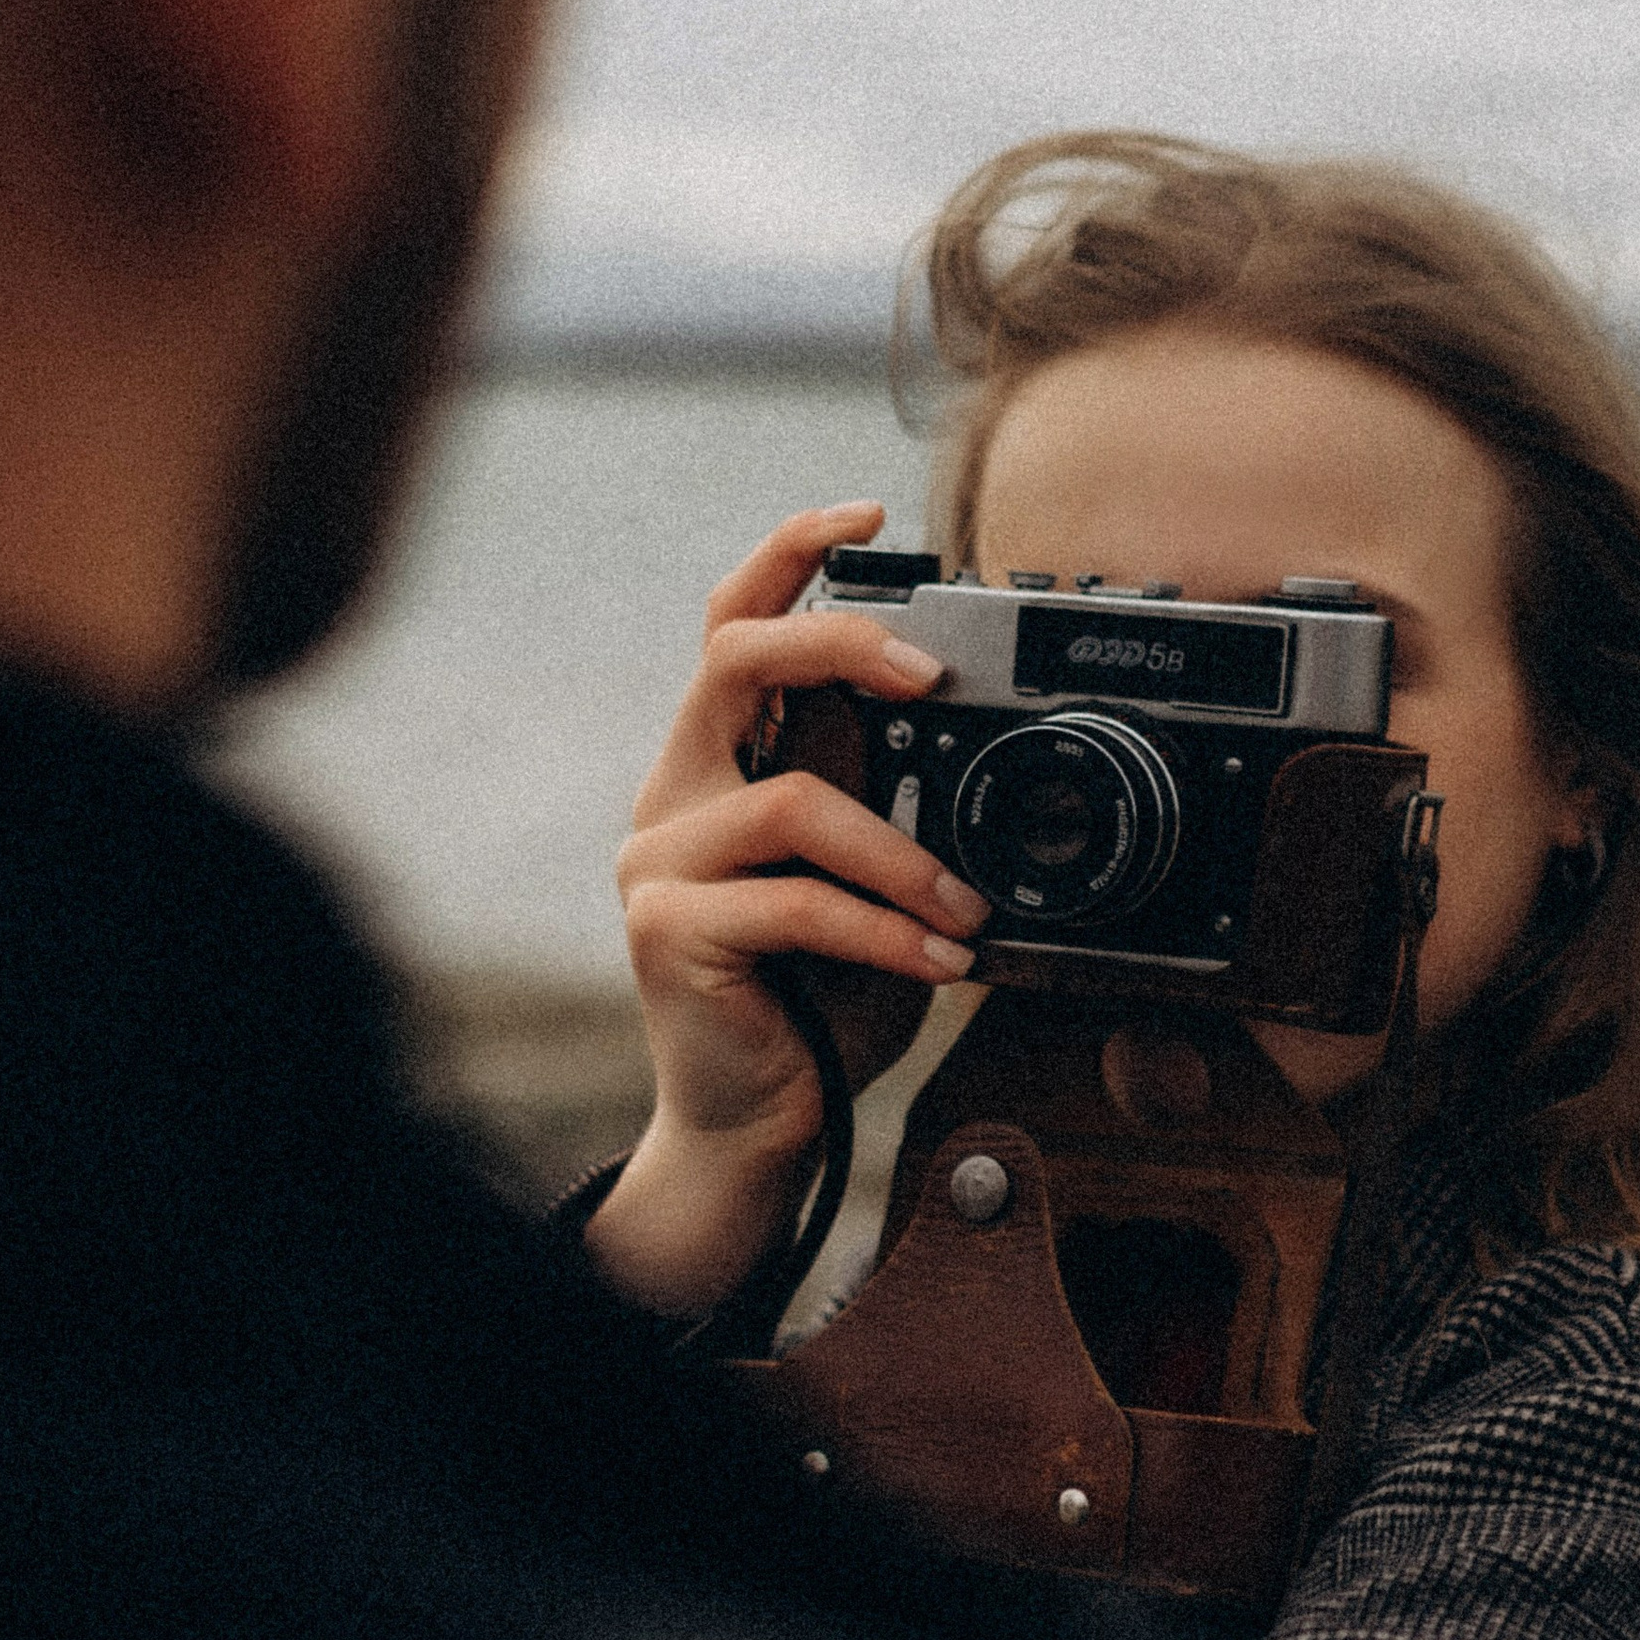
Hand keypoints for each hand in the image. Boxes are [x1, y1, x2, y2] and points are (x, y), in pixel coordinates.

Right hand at [584, 504, 987, 1315]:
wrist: (758, 1125)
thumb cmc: (820, 1000)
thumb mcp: (871, 880)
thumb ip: (890, 803)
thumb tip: (978, 733)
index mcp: (719, 763)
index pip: (735, 624)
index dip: (791, 553)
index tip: (867, 513)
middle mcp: (676, 792)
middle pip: (736, 659)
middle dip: (842, 644)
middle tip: (932, 677)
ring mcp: (661, 857)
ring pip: (794, 802)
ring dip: (904, 858)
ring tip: (964, 916)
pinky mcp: (667, 928)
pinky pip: (799, 903)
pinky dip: (887, 932)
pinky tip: (938, 964)